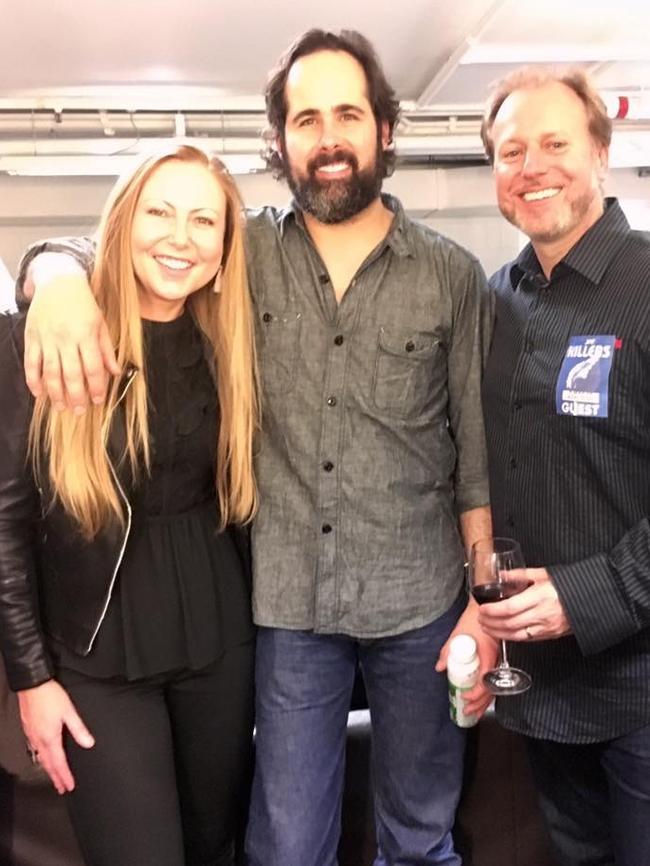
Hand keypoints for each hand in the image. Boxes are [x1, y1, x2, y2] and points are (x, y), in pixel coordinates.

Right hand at [18, 680, 94, 793]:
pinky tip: (43, 758)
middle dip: (56, 777)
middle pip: (48, 764)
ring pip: (40, 758)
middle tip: (62, 788)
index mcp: (50, 738)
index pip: (59, 763)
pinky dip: (41, 759)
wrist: (32, 684)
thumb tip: (89, 743)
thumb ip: (79, 729)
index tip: (69, 787)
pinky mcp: (28, 729)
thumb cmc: (51, 696)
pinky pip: (35, 750)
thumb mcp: (69, 711)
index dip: (64, 776)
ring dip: (48, 769)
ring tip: (54, 777)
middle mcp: (39, 740)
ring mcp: (32, 735)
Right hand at [24, 258, 118, 411]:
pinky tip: (39, 394)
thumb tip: (116, 373)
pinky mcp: (32, 338)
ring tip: (61, 407)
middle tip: (79, 411)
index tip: (98, 400)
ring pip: (50, 372)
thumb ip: (107, 350)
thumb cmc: (84, 304)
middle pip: (70, 374)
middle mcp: (65, 339)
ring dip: (55, 393)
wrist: (58, 282)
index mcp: (85, 335)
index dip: (96, 387)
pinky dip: (33, 380)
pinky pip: (31, 363)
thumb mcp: (101, 323)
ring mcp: (47, 339)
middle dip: (76, 396)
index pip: (92, 368)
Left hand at [436, 599, 497, 719]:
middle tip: (467, 711)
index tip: (464, 697)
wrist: (486, 608)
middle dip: (479, 704)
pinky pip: (494, 682)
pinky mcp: (495, 661)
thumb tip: (440, 667)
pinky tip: (481, 701)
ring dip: (484, 703)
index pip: (485, 682)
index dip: (475, 693)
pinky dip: (487, 694)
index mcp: (488, 656)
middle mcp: (495, 662)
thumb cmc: (473, 619)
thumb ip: (448, 651)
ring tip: (474, 713)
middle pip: (491, 690)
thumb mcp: (457, 634)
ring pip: (494, 688)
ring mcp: (497, 662)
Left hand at [478, 568, 571, 641]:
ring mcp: (546, 627)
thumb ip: (520, 575)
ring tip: (487, 627)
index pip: (509, 608)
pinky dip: (512, 637)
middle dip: (491, 623)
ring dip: (498, 633)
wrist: (590, 600)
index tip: (482, 609)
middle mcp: (542, 614)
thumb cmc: (568, 585)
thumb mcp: (543, 574)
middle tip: (480, 619)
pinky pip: (527, 639)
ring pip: (516, 635)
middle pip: (510, 623)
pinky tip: (503, 633)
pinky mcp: (550, 635)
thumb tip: (502, 575)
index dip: (493, 611)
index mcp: (539, 597)